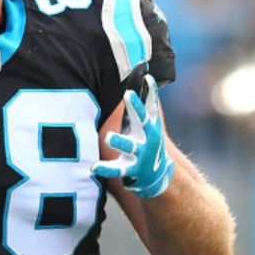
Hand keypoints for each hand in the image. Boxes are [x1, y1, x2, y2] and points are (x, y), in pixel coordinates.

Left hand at [93, 74, 174, 197]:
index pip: (152, 106)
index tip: (147, 77)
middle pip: (143, 121)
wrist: (160, 176)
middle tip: (128, 94)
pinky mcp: (132, 170)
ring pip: (129, 146)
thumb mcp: (151, 125)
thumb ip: (148, 105)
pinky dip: (105, 169)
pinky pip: (116, 170)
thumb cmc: (149, 143)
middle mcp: (148, 139)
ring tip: (109, 136)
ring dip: (120, 141)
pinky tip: (94, 167)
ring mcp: (141, 155)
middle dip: (137, 107)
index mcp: (151, 127)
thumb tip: (146, 78)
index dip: (151, 92)